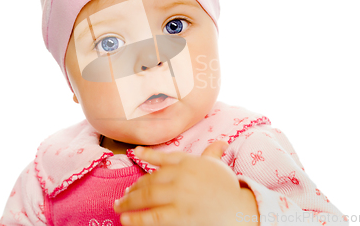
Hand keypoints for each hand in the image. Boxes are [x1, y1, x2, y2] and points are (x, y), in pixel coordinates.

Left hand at [113, 140, 258, 225]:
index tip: (135, 153)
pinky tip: (125, 219)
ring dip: (130, 201)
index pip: (164, 157)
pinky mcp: (180, 215)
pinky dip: (137, 218)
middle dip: (135, 187)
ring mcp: (179, 195)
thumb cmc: (228, 187)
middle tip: (125, 193)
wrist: (240, 209)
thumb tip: (222, 142)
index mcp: (189, 162)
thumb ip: (213, 153)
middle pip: (151, 179)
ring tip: (120, 205)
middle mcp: (181, 176)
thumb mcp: (218, 167)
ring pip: (148, 196)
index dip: (147, 154)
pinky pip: (153, 217)